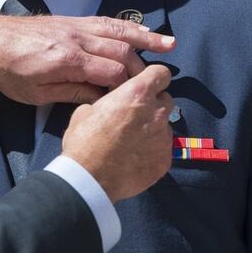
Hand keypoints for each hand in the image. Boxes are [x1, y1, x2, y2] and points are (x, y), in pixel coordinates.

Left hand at [0, 9, 175, 104]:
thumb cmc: (9, 72)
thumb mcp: (36, 95)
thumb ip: (72, 94)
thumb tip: (102, 97)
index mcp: (66, 61)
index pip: (112, 73)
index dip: (128, 87)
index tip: (138, 98)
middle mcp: (75, 39)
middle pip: (121, 51)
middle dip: (142, 68)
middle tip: (156, 82)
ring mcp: (75, 26)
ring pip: (118, 31)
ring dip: (146, 38)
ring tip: (170, 46)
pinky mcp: (73, 20)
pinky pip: (106, 22)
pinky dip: (127, 27)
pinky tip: (143, 32)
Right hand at [61, 64, 173, 201]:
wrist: (90, 178)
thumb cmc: (84, 141)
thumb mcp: (86, 111)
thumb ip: (106, 103)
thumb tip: (109, 106)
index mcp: (137, 93)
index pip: (161, 73)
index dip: (153, 77)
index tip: (146, 83)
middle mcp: (156, 112)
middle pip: (166, 99)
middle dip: (153, 103)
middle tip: (135, 113)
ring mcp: (164, 137)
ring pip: (164, 125)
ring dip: (152, 128)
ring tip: (132, 140)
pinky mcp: (165, 160)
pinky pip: (162, 148)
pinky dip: (152, 150)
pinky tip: (134, 157)